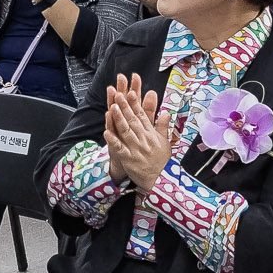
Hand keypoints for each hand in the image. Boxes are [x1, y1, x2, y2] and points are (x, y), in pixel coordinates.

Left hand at [102, 75, 175, 191]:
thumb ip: (163, 127)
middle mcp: (144, 140)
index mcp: (151, 134)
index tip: (131, 93)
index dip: (136, 104)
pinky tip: (106, 132)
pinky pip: (120, 148)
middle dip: (125, 106)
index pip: (142, 116)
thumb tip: (165, 112)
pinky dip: (113, 140)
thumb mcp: (165, 142)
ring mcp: (136, 149)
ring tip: (112, 107)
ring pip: (126, 131)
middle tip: (118, 94)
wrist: (160, 180)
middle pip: (133, 120)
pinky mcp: (129, 159)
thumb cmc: (161, 161)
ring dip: (119, 119)